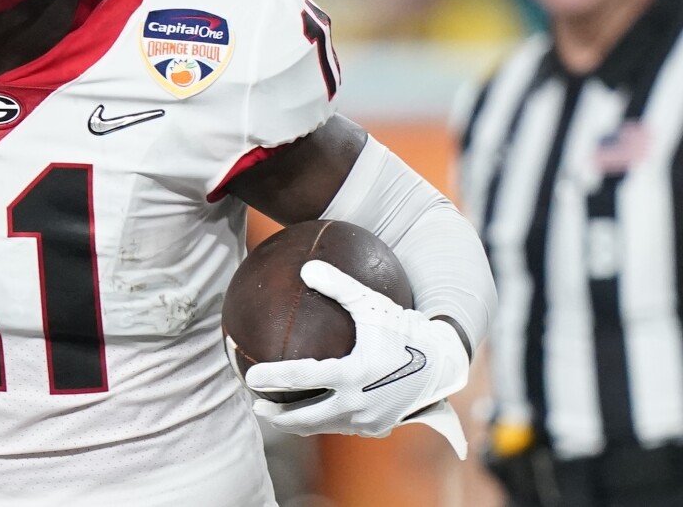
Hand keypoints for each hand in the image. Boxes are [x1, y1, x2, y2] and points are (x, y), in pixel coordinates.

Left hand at [244, 260, 469, 457]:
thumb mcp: (373, 303)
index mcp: (354, 373)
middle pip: (306, 417)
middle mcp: (359, 403)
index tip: (250, 377)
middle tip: (256, 404)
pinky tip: (312, 411)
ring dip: (297, 423)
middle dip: (278, 415)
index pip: (303, 378)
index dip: (273, 378)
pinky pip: (342, 426)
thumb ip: (340, 286)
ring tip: (277, 414)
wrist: (445, 364)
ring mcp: (368, 420)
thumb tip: (306, 267)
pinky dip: (322, 422)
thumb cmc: (406, 329)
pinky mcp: (377, 428)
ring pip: (323, 426)